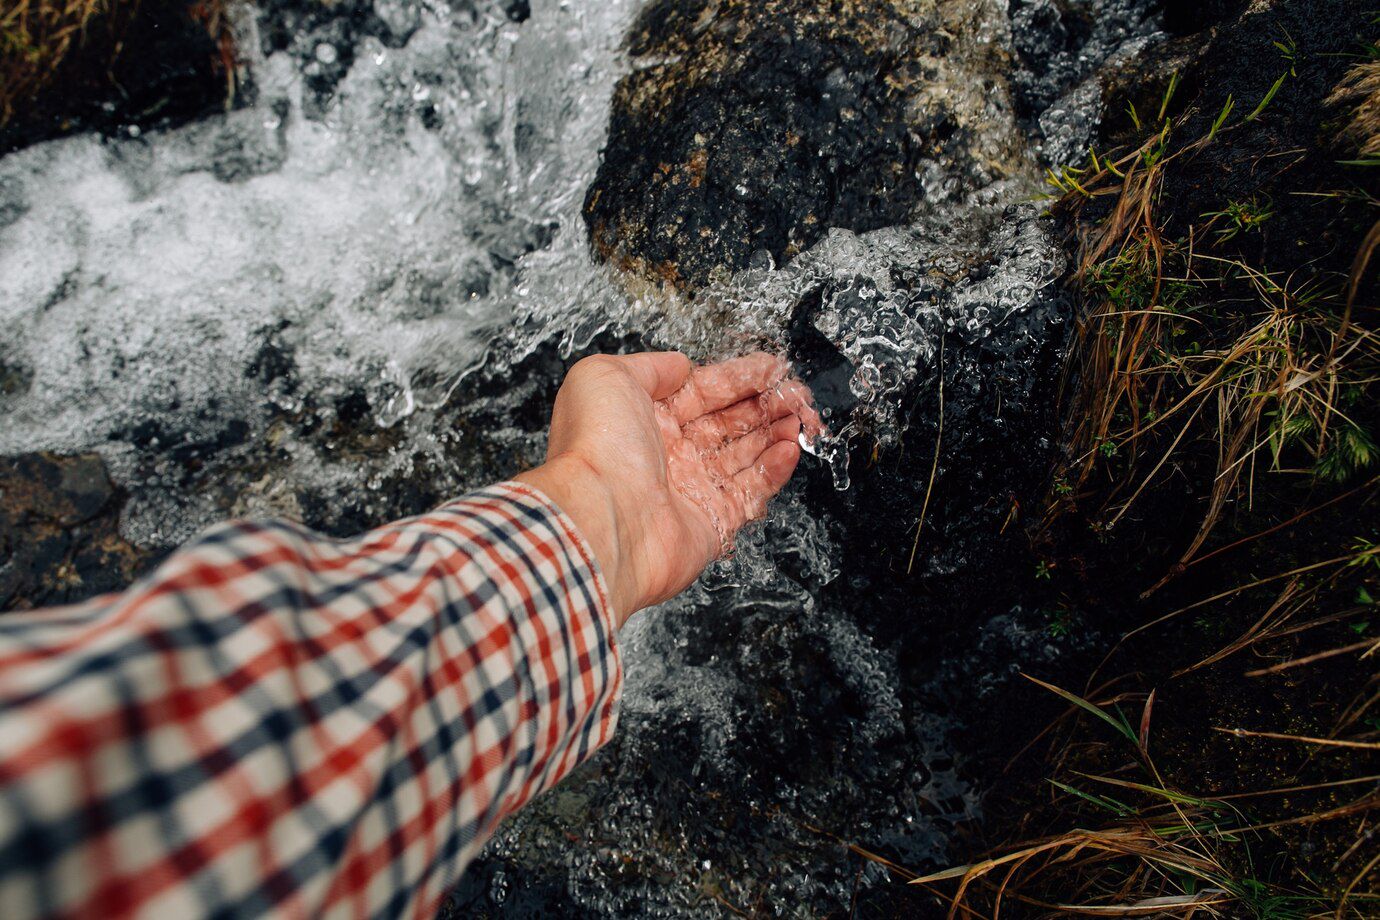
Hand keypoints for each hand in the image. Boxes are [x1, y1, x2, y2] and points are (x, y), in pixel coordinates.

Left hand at [516, 352, 818, 624]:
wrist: (602, 517)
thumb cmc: (596, 446)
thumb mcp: (606, 376)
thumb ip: (649, 366)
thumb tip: (677, 365)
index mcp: (642, 418)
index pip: (703, 391)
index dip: (739, 378)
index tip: (771, 368)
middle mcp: (666, 454)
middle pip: (728, 422)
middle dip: (765, 404)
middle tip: (795, 393)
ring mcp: (689, 489)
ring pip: (744, 455)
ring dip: (775, 433)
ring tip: (800, 417)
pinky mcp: (711, 524)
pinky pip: (752, 492)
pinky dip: (775, 470)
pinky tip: (790, 448)